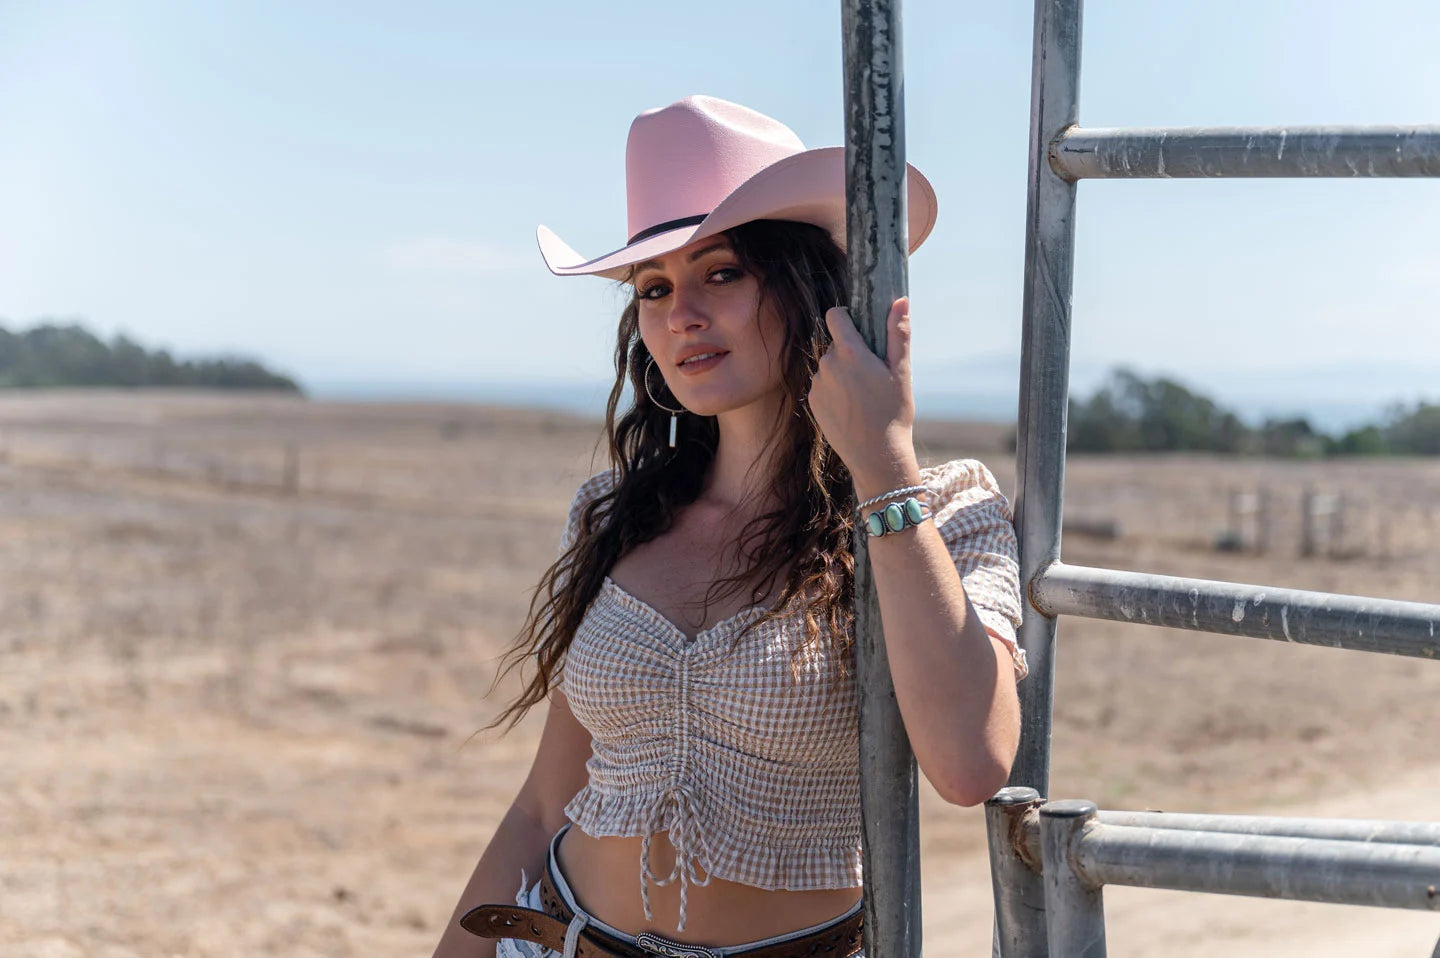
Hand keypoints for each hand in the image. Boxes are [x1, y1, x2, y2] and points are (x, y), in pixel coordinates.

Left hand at [806, 297, 919, 496]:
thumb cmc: (894, 412)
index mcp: (850, 352)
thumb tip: (901, 300)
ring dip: (842, 372)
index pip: (835, 316)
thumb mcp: (901, 372)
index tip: (859, 327)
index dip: (846, 317)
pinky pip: (822, 386)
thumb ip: (898, 333)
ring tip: (863, 395)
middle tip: (872, 373)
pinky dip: (834, 390)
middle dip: (851, 351)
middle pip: (836, 344)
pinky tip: (852, 408)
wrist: (876, 456)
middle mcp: (827, 364)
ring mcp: (817, 384)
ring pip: (829, 366)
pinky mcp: (812, 402)